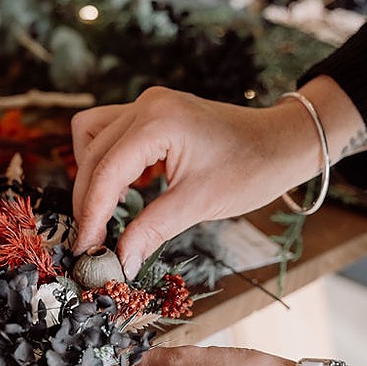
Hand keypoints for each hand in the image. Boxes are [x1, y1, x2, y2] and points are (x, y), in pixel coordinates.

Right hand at [71, 86, 320, 276]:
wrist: (282, 144)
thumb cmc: (251, 169)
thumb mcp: (198, 204)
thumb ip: (151, 230)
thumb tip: (119, 261)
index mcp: (159, 121)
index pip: (106, 171)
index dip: (91, 213)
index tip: (84, 247)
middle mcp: (147, 104)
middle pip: (91, 153)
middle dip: (88, 199)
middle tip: (91, 240)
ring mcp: (148, 104)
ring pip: (91, 135)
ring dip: (91, 174)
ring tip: (105, 211)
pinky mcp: (152, 112)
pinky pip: (109, 132)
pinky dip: (106, 161)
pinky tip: (123, 190)